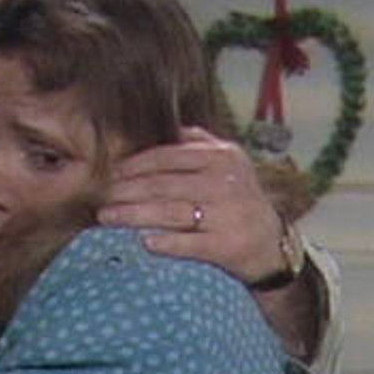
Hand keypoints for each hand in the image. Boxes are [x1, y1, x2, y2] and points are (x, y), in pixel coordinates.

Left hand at [98, 126, 284, 283]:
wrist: (271, 242)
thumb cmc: (238, 198)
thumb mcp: (228, 162)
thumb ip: (199, 142)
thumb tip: (168, 128)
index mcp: (221, 157)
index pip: (168, 157)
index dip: (135, 165)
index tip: (111, 173)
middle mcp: (224, 182)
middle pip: (164, 185)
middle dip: (127, 191)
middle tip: (102, 198)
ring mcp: (227, 214)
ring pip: (171, 212)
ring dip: (134, 215)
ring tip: (108, 217)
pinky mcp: (228, 245)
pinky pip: (191, 243)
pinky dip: (167, 243)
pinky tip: (144, 242)